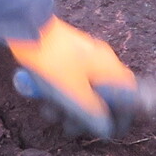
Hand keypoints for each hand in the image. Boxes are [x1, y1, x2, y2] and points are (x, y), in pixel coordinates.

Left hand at [7, 18, 136, 139]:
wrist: (27, 28)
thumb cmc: (53, 60)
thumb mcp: (74, 92)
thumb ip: (92, 112)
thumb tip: (106, 128)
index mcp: (108, 66)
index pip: (128, 93)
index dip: (122, 113)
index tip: (110, 128)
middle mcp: (100, 59)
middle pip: (102, 94)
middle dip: (85, 113)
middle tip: (69, 126)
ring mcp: (83, 54)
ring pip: (82, 87)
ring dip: (67, 104)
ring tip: (48, 112)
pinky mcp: (65, 52)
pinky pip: (68, 77)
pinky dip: (59, 90)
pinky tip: (41, 96)